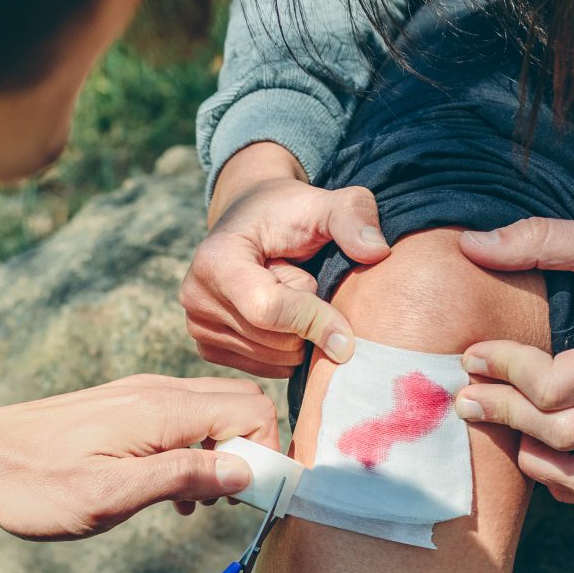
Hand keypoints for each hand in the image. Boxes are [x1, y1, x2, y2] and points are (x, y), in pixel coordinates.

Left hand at [0, 375, 281, 540]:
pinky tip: (172, 494)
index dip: (267, 453)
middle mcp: (157, 391)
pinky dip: (194, 453)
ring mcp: (141, 396)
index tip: (256, 500)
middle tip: (231, 503)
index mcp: (161, 409)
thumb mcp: (112, 495)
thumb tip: (244, 471)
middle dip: (251, 452)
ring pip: (212, 413)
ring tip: (198, 505)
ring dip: (221, 456)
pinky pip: (183, 421)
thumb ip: (182, 477)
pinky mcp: (126, 409)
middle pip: (239, 404)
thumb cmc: (39, 485)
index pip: (251, 409)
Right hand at [179, 143, 390, 378]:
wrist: (251, 222)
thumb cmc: (288, 213)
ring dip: (298, 334)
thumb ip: (352, 216)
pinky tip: (280, 317)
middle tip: (300, 280)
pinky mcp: (207, 348)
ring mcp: (197, 327)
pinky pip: (265, 368)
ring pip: (274, 358)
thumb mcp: (323, 204)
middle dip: (307, 319)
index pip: (269, 309)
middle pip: (275, 340)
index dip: (315, 320)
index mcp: (215, 260)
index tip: (349, 332)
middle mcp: (196, 298)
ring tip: (287, 295)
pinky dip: (286, 348)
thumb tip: (377, 251)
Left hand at [454, 214, 573, 502]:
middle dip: (505, 415)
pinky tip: (540, 455)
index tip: (475, 354)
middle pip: (562, 433)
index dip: (507, 372)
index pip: (559, 385)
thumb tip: (469, 245)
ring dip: (533, 461)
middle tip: (469, 397)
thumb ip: (541, 239)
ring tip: (503, 428)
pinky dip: (568, 484)